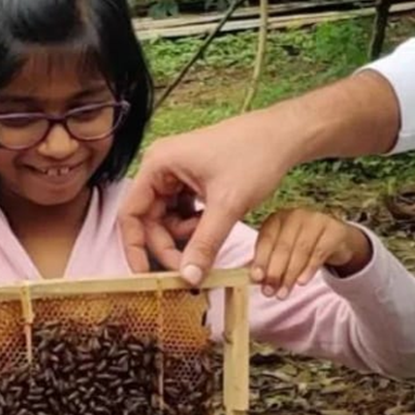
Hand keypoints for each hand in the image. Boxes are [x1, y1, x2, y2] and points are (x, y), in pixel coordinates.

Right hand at [120, 114, 299, 283]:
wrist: (283, 136)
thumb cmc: (254, 156)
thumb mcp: (227, 205)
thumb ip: (205, 243)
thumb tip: (189, 278)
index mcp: (158, 164)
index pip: (131, 213)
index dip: (135, 247)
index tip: (145, 276)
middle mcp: (162, 167)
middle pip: (150, 220)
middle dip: (169, 245)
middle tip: (191, 269)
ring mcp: (177, 173)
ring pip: (168, 219)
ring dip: (187, 236)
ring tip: (212, 234)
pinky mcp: (193, 180)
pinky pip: (184, 212)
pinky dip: (197, 226)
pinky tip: (215, 224)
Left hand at [251, 209, 371, 296]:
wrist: (335, 239)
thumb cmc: (302, 245)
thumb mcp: (283, 250)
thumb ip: (267, 262)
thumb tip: (252, 278)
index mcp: (278, 218)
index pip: (266, 238)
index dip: (260, 259)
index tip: (256, 278)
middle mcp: (295, 216)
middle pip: (283, 245)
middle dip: (274, 271)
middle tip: (269, 292)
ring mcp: (315, 221)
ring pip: (300, 250)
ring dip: (290, 275)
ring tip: (283, 294)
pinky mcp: (333, 231)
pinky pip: (319, 253)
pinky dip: (308, 269)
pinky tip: (301, 282)